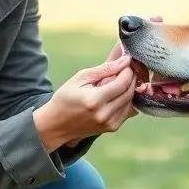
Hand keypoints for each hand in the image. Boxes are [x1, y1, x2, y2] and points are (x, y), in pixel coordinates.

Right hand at [59, 16, 163, 148]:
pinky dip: (127, 100)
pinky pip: (128, 111)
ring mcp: (109, 123)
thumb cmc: (66, 97)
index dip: (128, 71)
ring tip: (121, 80)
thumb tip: (125, 61)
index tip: (127, 62)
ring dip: (130, 89)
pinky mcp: (111, 128)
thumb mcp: (80, 78)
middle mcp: (104, 114)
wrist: (56, 124)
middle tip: (127, 69)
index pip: (122, 83)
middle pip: (129, 92)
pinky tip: (118, 94)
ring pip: (131, 102)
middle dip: (131, 78)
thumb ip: (104, 69)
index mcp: (94, 100)